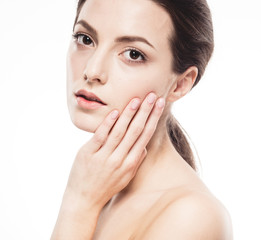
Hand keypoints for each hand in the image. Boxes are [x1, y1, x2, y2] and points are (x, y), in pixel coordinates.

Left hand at [65, 92, 164, 209]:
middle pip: (136, 131)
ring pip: (120, 132)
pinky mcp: (88, 154)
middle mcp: (120, 160)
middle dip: (146, 112)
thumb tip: (144, 147)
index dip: (153, 119)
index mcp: (131, 164)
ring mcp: (104, 157)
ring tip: (137, 99)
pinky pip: (100, 136)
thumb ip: (136, 161)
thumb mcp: (125, 177)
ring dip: (129, 114)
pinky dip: (108, 124)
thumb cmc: (106, 186)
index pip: (145, 136)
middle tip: (152, 96)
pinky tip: (115, 112)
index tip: (159, 104)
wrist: (84, 200)